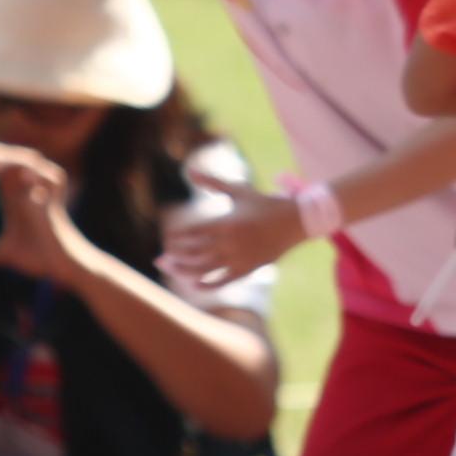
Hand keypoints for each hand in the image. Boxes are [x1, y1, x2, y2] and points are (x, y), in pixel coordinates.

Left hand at [0, 143, 93, 283]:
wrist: (64, 266)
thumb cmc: (38, 256)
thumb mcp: (4, 254)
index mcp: (13, 195)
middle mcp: (27, 188)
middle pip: (10, 157)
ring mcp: (42, 190)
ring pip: (26, 161)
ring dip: (7, 159)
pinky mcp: (54, 199)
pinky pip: (46, 179)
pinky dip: (34, 174)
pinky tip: (23, 176)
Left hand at [164, 188, 302, 284]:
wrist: (295, 222)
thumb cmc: (264, 203)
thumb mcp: (238, 190)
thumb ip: (212, 182)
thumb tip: (189, 171)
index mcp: (227, 222)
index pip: (194, 233)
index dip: (178, 237)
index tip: (168, 238)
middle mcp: (231, 243)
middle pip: (195, 253)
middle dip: (175, 257)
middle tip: (160, 258)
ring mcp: (239, 258)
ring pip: (205, 270)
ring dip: (184, 272)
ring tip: (171, 270)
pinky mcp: (248, 269)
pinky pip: (223, 281)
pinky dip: (207, 285)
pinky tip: (193, 284)